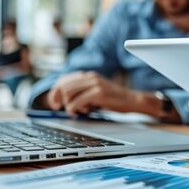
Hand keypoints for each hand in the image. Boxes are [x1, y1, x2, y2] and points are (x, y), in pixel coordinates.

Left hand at [45, 71, 174, 119]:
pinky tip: (82, 112)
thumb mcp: (97, 93)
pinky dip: (75, 109)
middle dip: (59, 99)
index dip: (56, 92)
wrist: (133, 100)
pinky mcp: (98, 93)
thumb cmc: (115, 100)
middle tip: (62, 110)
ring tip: (78, 111)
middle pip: (64, 86)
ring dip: (69, 105)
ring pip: (68, 93)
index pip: (64, 80)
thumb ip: (84, 93)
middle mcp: (90, 77)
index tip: (55, 104)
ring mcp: (94, 84)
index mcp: (89, 75)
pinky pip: (77, 101)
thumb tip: (65, 101)